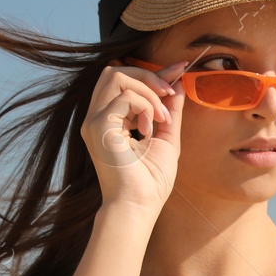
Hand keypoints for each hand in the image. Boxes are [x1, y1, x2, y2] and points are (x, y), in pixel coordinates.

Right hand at [79, 59, 189, 215]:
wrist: (138, 206)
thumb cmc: (150, 182)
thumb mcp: (167, 139)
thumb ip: (170, 111)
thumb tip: (179, 84)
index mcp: (110, 120)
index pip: (126, 81)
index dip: (155, 71)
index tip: (181, 68)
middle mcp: (97, 118)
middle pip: (115, 71)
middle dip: (148, 75)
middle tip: (170, 94)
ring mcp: (94, 121)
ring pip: (117, 76)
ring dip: (148, 91)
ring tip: (161, 118)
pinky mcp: (98, 126)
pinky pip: (125, 96)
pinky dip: (145, 107)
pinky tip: (149, 131)